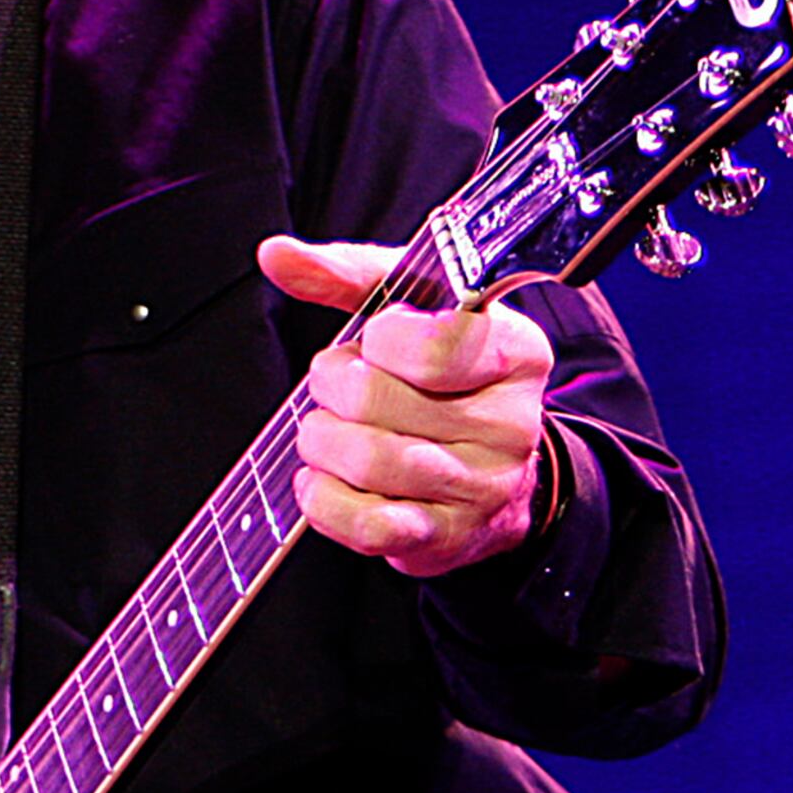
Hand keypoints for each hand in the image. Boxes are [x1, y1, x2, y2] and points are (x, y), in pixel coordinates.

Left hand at [261, 235, 553, 577]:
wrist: (491, 474)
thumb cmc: (443, 379)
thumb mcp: (416, 309)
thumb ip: (348, 276)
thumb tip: (276, 254)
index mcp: (516, 352)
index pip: (431, 347)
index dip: (380, 342)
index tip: (378, 342)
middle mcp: (511, 424)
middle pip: (375, 401)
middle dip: (331, 388)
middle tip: (337, 388)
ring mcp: (483, 487)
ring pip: (365, 460)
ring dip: (321, 441)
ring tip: (330, 431)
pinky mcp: (447, 538)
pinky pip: (365, 525)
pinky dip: (323, 500)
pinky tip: (323, 479)